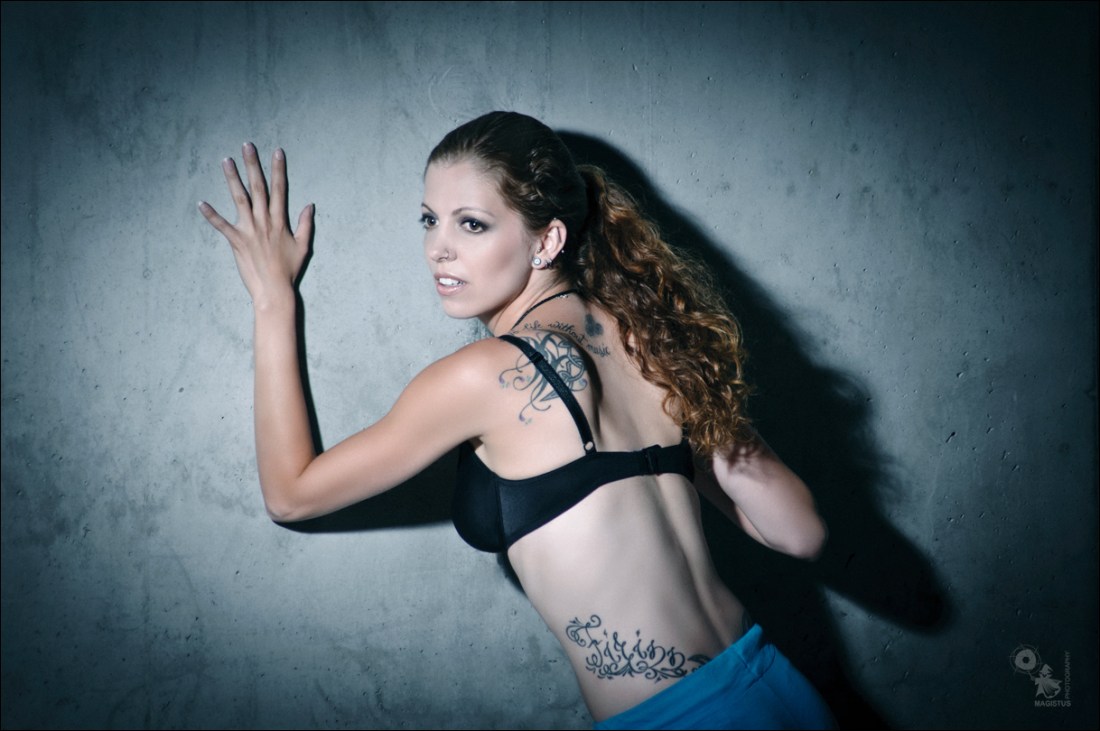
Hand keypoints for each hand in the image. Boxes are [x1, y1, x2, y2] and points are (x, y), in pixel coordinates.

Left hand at [199, 143, 313, 307]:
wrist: (275, 290)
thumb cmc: (289, 270)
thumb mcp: (304, 246)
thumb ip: (306, 224)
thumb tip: (310, 206)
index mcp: (280, 221)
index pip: (280, 189)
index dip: (278, 169)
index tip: (276, 152)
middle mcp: (264, 221)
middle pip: (258, 187)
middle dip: (253, 165)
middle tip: (247, 146)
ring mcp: (250, 231)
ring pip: (240, 199)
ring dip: (232, 179)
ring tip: (226, 161)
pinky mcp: (237, 242)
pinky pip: (221, 226)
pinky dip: (211, 215)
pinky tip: (201, 203)